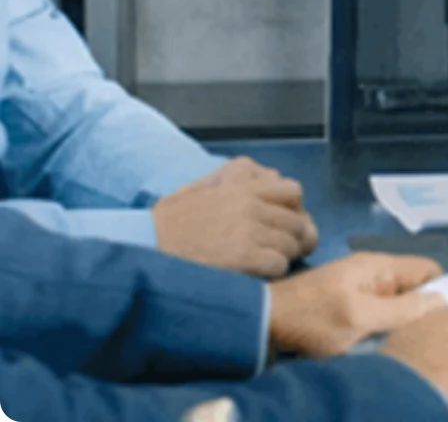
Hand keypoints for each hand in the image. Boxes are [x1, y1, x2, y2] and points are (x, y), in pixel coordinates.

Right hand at [153, 157, 319, 278]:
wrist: (143, 249)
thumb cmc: (165, 225)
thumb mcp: (198, 190)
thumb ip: (230, 182)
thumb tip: (258, 178)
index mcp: (240, 183)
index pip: (292, 190)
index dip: (291, 211)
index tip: (279, 225)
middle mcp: (250, 201)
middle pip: (297, 220)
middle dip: (292, 238)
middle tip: (278, 252)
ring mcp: (250, 227)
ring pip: (292, 243)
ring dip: (282, 257)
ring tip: (261, 265)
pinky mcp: (245, 255)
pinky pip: (279, 264)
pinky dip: (272, 273)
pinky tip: (254, 277)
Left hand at [269, 253, 443, 357]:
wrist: (262, 325)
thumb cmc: (312, 320)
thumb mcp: (359, 318)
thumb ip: (401, 310)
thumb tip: (441, 301)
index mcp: (380, 267)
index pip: (429, 270)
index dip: (443, 291)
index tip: (445, 322)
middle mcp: (374, 274)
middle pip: (414, 290)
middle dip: (420, 314)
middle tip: (421, 342)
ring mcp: (360, 290)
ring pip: (397, 306)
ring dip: (398, 327)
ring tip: (399, 349)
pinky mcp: (347, 307)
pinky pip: (378, 316)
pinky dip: (381, 332)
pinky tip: (377, 350)